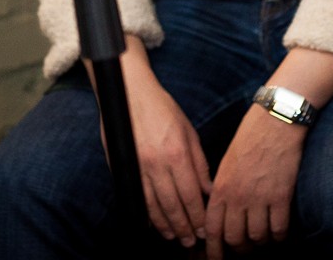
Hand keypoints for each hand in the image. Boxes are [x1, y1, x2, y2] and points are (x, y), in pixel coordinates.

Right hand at [113, 37, 211, 248]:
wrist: (130, 91)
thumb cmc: (162, 107)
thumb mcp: (188, 131)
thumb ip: (199, 163)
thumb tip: (208, 189)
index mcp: (176, 152)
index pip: (190, 195)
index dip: (198, 216)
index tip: (205, 229)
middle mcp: (156, 163)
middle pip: (172, 206)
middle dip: (184, 227)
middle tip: (191, 241)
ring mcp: (138, 166)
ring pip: (152, 206)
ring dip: (165, 225)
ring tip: (174, 236)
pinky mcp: (124, 166)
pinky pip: (137, 196)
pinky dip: (146, 213)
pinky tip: (153, 222)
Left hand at [203, 103, 304, 258]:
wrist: (275, 120)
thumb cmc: (250, 136)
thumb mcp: (228, 161)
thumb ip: (223, 187)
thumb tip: (221, 212)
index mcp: (221, 186)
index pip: (212, 228)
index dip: (214, 248)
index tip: (215, 259)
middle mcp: (238, 195)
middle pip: (234, 239)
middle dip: (239, 249)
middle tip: (244, 249)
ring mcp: (260, 197)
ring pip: (256, 238)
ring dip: (260, 242)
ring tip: (263, 238)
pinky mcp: (281, 196)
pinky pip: (278, 230)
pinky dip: (279, 236)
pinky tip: (279, 232)